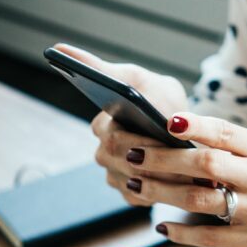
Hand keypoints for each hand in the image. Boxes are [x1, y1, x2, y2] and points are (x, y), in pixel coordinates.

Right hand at [54, 44, 189, 205]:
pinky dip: (158, 190)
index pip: (108, 135)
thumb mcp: (137, 80)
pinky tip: (174, 181)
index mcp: (102, 125)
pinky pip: (138, 198)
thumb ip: (102, 68)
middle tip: (174, 150)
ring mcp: (115, 175)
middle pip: (118, 162)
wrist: (189, 132)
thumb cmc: (160, 101)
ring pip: (128, 181)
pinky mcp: (130, 195)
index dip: (132, 137)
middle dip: (148, 155)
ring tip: (183, 167)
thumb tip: (57, 48)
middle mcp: (104, 153)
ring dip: (157, 174)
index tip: (154, 133)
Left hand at [124, 112, 246, 246]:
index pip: (225, 132)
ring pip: (199, 199)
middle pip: (204, 163)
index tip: (165, 121)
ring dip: (161, 192)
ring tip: (134, 186)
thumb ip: (240, 147)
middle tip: (131, 154)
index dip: (194, 125)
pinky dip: (182, 233)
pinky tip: (161, 228)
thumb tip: (189, 136)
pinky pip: (210, 238)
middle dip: (162, 159)